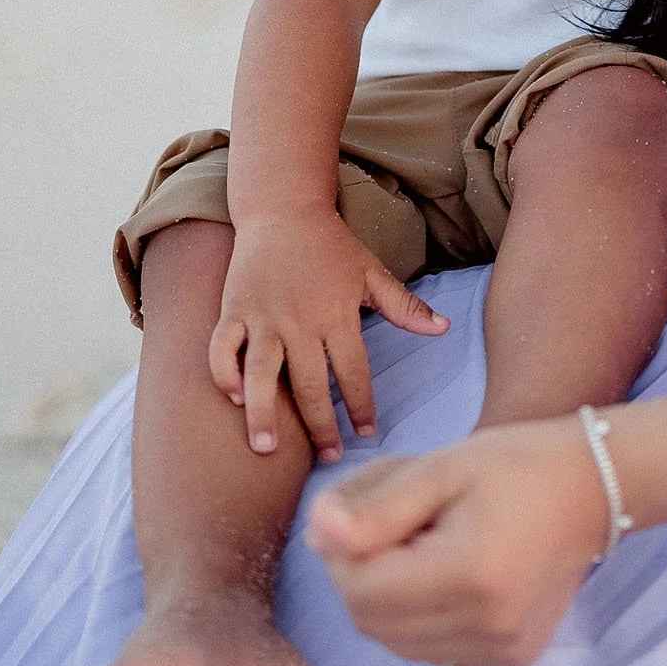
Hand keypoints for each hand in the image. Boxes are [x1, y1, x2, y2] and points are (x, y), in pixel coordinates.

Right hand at [208, 213, 448, 462]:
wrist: (282, 209)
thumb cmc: (330, 245)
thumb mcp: (371, 272)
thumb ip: (404, 306)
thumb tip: (444, 329)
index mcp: (336, 313)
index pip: (353, 371)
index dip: (362, 405)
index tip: (368, 433)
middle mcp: (298, 320)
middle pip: (308, 383)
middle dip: (320, 425)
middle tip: (328, 457)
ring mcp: (262, 316)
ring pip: (259, 374)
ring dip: (262, 413)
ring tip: (266, 448)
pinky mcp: (233, 309)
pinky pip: (222, 349)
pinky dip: (224, 375)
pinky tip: (234, 399)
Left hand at [306, 419, 609, 665]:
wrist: (591, 489)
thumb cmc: (514, 465)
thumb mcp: (440, 468)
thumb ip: (375, 506)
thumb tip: (316, 534)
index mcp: (470, 575)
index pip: (361, 591)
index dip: (341, 553)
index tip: (354, 511)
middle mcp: (488, 628)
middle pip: (373, 623)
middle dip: (361, 573)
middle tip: (389, 521)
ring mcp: (502, 652)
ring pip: (397, 643)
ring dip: (388, 598)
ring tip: (421, 544)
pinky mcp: (510, 662)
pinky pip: (432, 651)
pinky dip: (420, 618)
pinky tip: (446, 573)